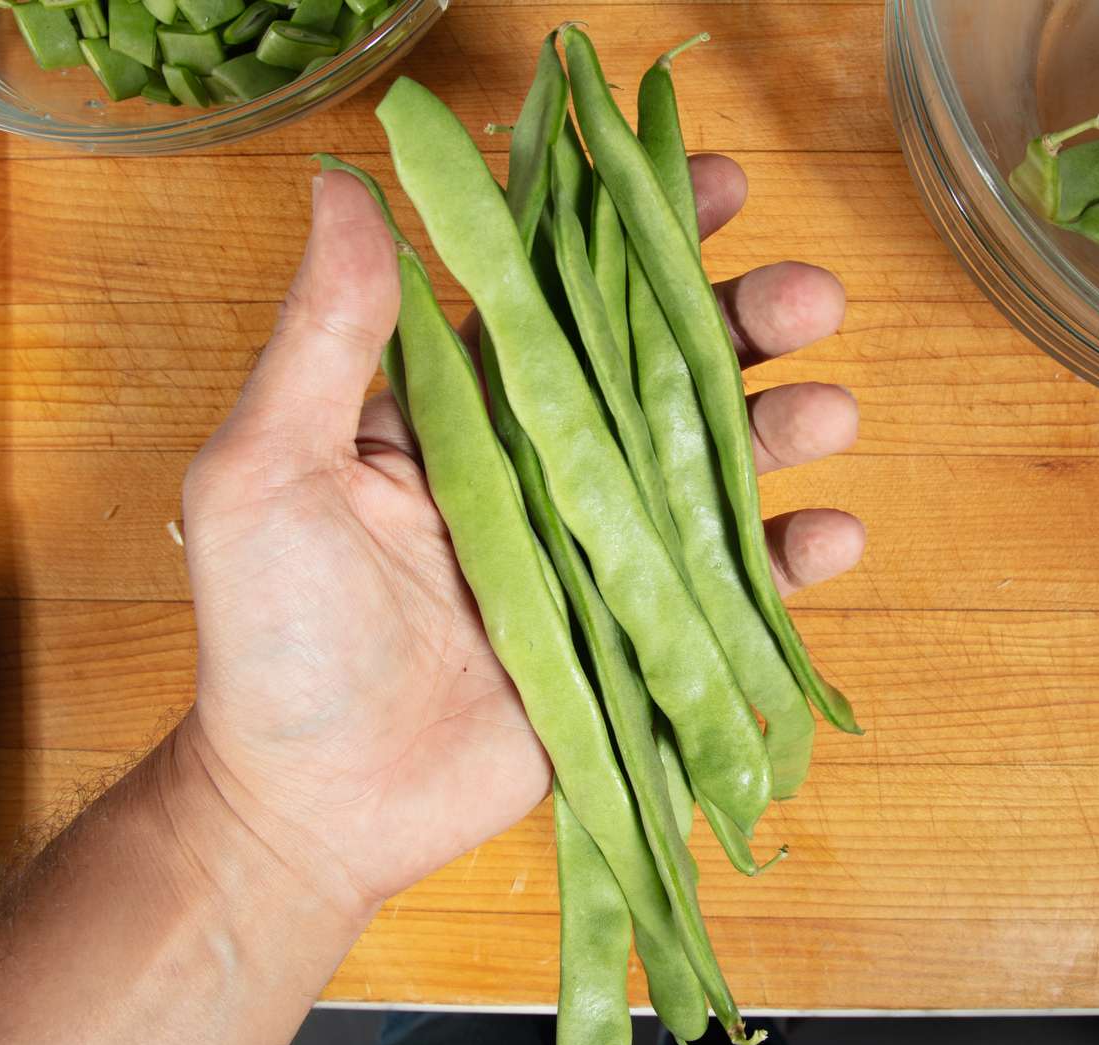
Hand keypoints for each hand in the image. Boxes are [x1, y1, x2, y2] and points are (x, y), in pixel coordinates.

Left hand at [176, 159, 864, 918]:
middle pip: (656, 371)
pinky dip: (782, 565)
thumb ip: (319, 339)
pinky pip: (721, 591)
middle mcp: (535, 467)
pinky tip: (832, 534)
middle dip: (737, 325)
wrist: (315, 805)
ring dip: (777, 428)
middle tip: (807, 298)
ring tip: (826, 407)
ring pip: (706, 469)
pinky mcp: (627, 639)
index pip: (560, 292)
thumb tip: (344, 188)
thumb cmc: (271, 641)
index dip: (637, 234)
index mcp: (457, 410)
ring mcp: (590, 554)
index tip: (718, 184)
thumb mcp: (266, 475)